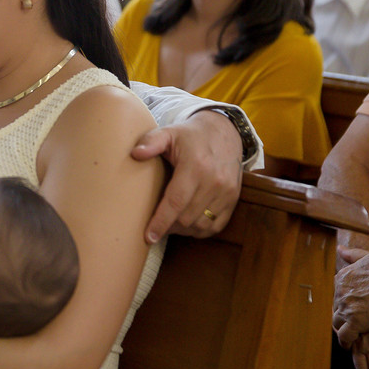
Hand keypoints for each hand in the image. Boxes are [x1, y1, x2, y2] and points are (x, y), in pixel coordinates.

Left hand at [132, 109, 242, 241]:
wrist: (224, 131)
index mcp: (196, 166)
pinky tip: (187, 224)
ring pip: (202, 225)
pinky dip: (200, 230)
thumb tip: (135, 154)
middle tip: (154, 227)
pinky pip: (216, 225)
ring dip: (183, 230)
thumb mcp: (168, 132)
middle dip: (169, 227)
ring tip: (169, 225)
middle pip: (187, 218)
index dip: (161, 222)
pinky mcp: (233, 198)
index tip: (148, 237)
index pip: (176, 202)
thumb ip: (150, 141)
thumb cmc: (190, 135)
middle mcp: (214, 182)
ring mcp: (226, 192)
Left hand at [333, 247, 368, 346]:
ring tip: (348, 333)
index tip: (350, 306)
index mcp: (342, 278)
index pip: (337, 293)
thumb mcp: (368, 257)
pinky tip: (349, 345)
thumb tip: (339, 248)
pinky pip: (344, 336)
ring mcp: (346, 308)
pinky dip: (345, 342)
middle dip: (342, 314)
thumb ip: (352, 255)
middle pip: (336, 307)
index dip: (344, 301)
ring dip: (341, 328)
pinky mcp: (355, 322)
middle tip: (350, 322)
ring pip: (337, 321)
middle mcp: (340, 292)